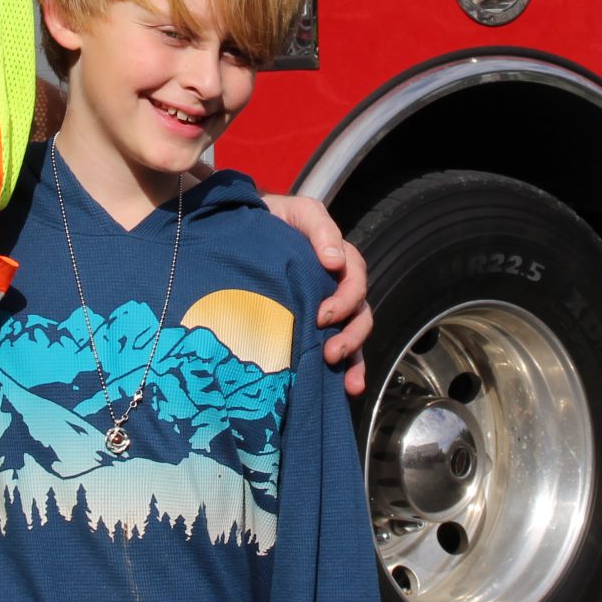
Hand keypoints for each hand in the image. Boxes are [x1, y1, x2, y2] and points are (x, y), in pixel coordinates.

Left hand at [262, 193, 371, 396]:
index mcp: (338, 260)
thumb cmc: (272, 219)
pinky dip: (347, 372)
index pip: (355, 280)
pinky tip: (347, 389)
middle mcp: (336, 287)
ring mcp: (326, 309)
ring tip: (343, 377)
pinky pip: (339, 351)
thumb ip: (320, 229)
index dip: (345, 299)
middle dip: (351, 335)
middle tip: (330, 351)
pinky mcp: (311, 329)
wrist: (241, 231)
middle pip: (360, 313)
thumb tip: (335, 261)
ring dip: (353, 357)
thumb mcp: (298, 212)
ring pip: (354, 335)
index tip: (321, 315)